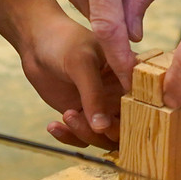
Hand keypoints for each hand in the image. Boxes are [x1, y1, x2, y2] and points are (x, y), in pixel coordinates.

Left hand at [14, 7, 124, 149]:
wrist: (37, 43)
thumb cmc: (64, 42)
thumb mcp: (81, 63)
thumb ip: (93, 94)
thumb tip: (102, 128)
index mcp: (129, 75)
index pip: (143, 104)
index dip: (137, 120)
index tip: (116, 122)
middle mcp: (120, 94)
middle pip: (127, 127)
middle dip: (108, 131)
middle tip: (84, 118)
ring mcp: (103, 107)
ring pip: (104, 136)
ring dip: (85, 133)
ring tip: (67, 115)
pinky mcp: (84, 116)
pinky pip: (82, 136)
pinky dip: (69, 136)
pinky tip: (54, 126)